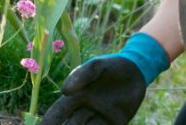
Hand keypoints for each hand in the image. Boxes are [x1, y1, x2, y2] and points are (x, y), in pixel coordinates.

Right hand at [41, 32, 168, 124]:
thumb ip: (81, 75)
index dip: (49, 121)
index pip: (58, 112)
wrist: (136, 70)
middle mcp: (85, 110)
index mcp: (75, 97)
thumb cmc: (111, 66)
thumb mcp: (96, 66)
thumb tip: (64, 91)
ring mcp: (99, 118)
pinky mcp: (115, 123)